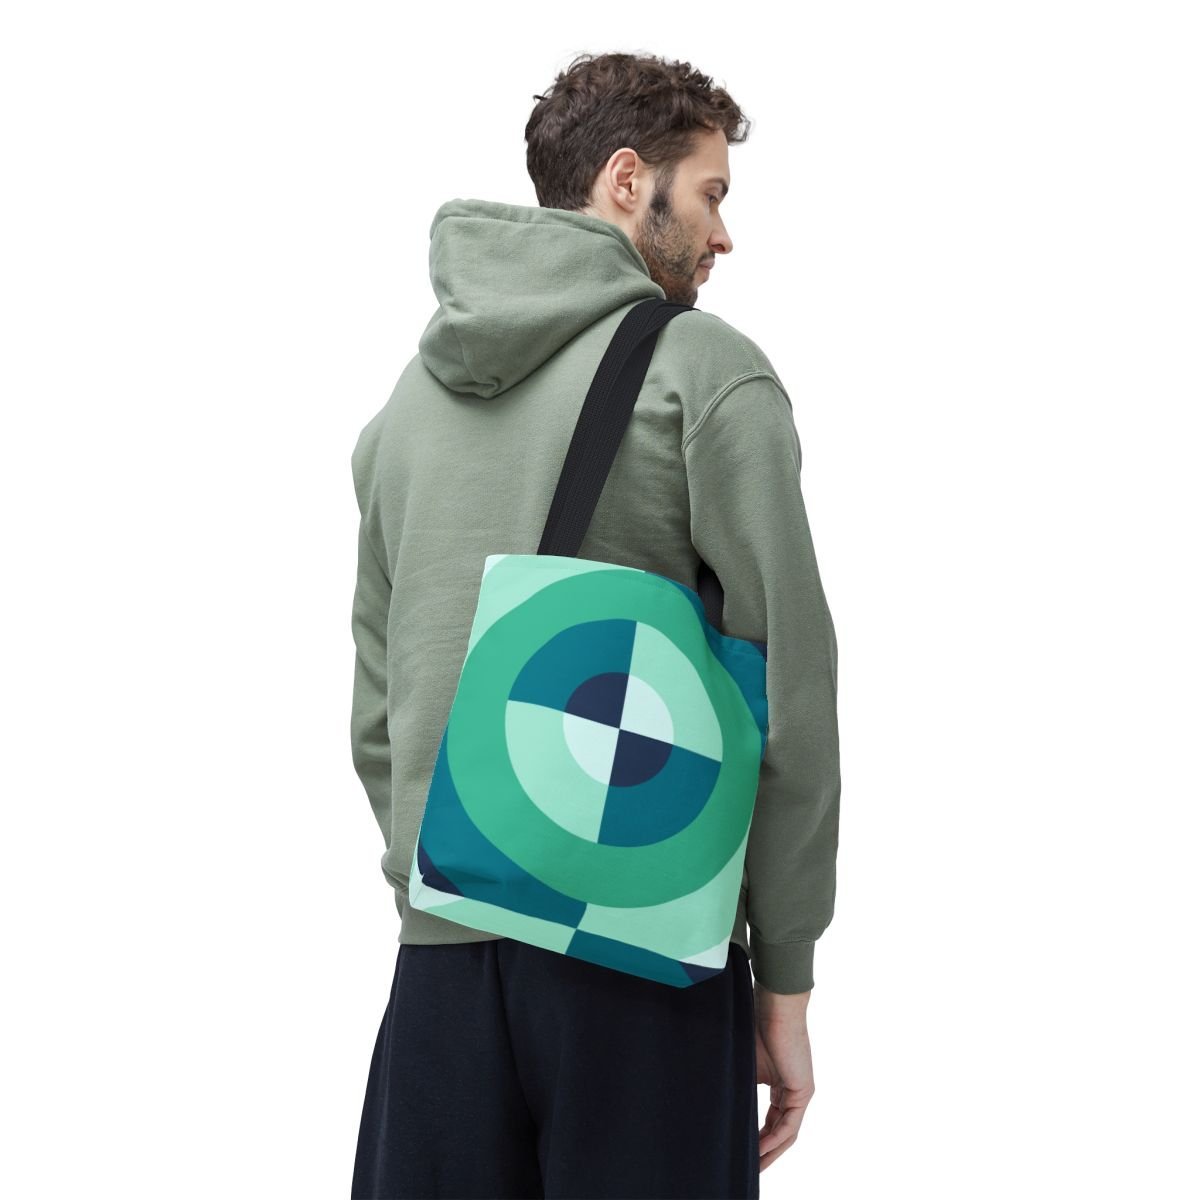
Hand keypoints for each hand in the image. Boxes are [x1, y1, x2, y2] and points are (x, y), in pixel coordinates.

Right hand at [753, 988, 814, 1171]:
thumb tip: (714, 1102)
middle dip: (764, 1152)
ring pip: (786, 1133)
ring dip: (770, 1152)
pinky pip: (789, 1125)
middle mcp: (792, 1091)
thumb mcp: (744, 1063)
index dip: (756, 1139)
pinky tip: (759, 1150)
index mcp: (780, 1084)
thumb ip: (739, 1085)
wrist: (774, 1007)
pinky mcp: (803, 1090)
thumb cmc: (755, 1026)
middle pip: (779, 1132)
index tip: (741, 1151)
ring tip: (753, 1167)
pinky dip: (774, 1140)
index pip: (770, 1120)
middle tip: (748, 1168)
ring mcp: (800, 1091)